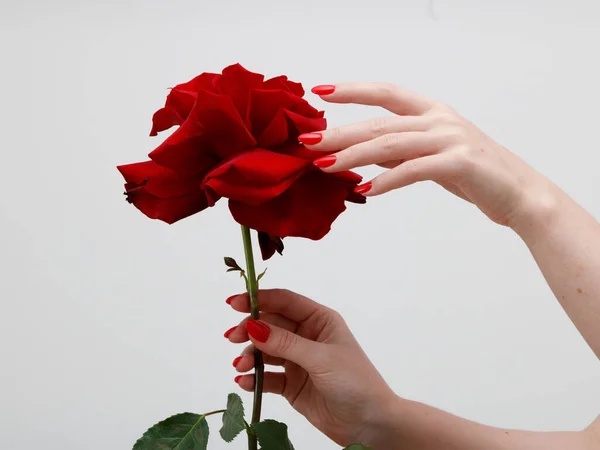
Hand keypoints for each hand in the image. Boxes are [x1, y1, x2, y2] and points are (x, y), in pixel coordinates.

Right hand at [225, 289, 394, 446]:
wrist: (369, 424)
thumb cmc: (355, 382)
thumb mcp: (320, 358)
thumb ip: (285, 343)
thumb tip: (253, 327)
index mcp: (320, 320)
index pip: (285, 302)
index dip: (259, 299)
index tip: (235, 303)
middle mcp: (307, 337)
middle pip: (270, 325)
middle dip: (250, 330)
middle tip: (231, 337)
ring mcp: (298, 361)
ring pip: (265, 351)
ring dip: (250, 355)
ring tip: (241, 366)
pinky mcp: (292, 385)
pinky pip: (267, 377)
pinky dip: (254, 378)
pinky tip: (244, 382)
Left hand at [304, 83, 550, 227]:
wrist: (519, 194)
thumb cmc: (474, 174)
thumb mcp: (431, 157)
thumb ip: (400, 152)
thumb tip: (364, 154)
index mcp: (432, 112)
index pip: (385, 93)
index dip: (352, 91)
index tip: (320, 92)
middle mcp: (439, 119)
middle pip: (379, 122)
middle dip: (340, 132)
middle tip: (307, 142)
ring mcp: (450, 139)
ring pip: (391, 144)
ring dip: (354, 156)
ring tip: (325, 167)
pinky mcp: (459, 163)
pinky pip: (414, 170)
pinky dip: (387, 181)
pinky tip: (365, 190)